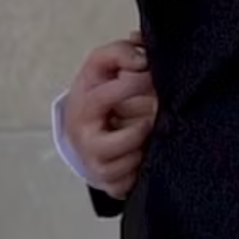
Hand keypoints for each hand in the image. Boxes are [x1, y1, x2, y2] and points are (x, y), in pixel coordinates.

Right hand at [65, 32, 154, 197]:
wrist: (83, 127)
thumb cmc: (97, 92)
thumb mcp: (102, 65)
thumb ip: (120, 53)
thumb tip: (142, 60)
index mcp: (82, 109)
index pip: (104, 98)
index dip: (132, 85)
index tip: (150, 75)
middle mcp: (86, 141)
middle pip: (122, 141)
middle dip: (145, 124)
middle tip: (157, 111)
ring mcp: (98, 166)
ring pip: (132, 162)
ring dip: (147, 146)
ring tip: (152, 131)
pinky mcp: (111, 185)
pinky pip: (133, 182)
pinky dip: (144, 168)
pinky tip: (147, 151)